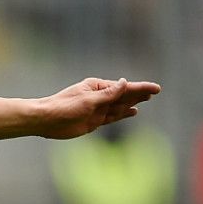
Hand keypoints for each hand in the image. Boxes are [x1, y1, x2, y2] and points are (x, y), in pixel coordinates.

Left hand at [41, 77, 161, 138]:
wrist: (46, 121)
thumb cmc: (64, 107)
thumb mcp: (88, 100)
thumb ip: (108, 94)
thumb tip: (125, 82)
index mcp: (97, 87)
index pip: (123, 87)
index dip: (141, 88)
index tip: (156, 88)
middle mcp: (98, 97)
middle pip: (123, 96)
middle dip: (139, 93)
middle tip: (154, 92)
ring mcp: (97, 109)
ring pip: (119, 106)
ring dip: (132, 103)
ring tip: (146, 99)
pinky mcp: (94, 121)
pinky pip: (112, 117)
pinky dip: (123, 114)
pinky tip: (133, 112)